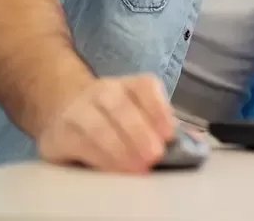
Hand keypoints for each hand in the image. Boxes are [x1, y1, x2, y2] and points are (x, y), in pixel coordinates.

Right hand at [35, 74, 175, 173]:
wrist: (62, 109)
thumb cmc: (112, 116)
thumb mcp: (138, 113)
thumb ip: (162, 126)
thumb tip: (196, 144)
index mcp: (129, 85)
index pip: (145, 87)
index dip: (158, 109)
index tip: (169, 134)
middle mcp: (103, 92)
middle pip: (120, 106)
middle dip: (139, 131)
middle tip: (154, 155)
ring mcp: (78, 110)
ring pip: (97, 126)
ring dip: (119, 148)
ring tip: (136, 167)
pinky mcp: (58, 134)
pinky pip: (79, 144)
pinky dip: (98, 158)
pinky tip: (113, 169)